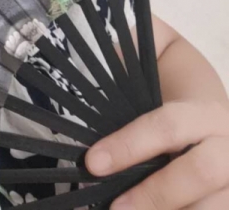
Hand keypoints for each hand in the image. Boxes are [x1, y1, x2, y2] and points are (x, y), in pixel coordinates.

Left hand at [85, 99, 228, 208]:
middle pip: (199, 172)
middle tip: (116, 209)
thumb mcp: (161, 110)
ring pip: (212, 207)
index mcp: (205, 114)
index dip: (129, 146)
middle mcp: (228, 148)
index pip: (166, 126)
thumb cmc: (178, 121)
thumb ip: (132, 125)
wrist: (218, 125)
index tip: (94, 163)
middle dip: (156, 194)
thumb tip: (92, 151)